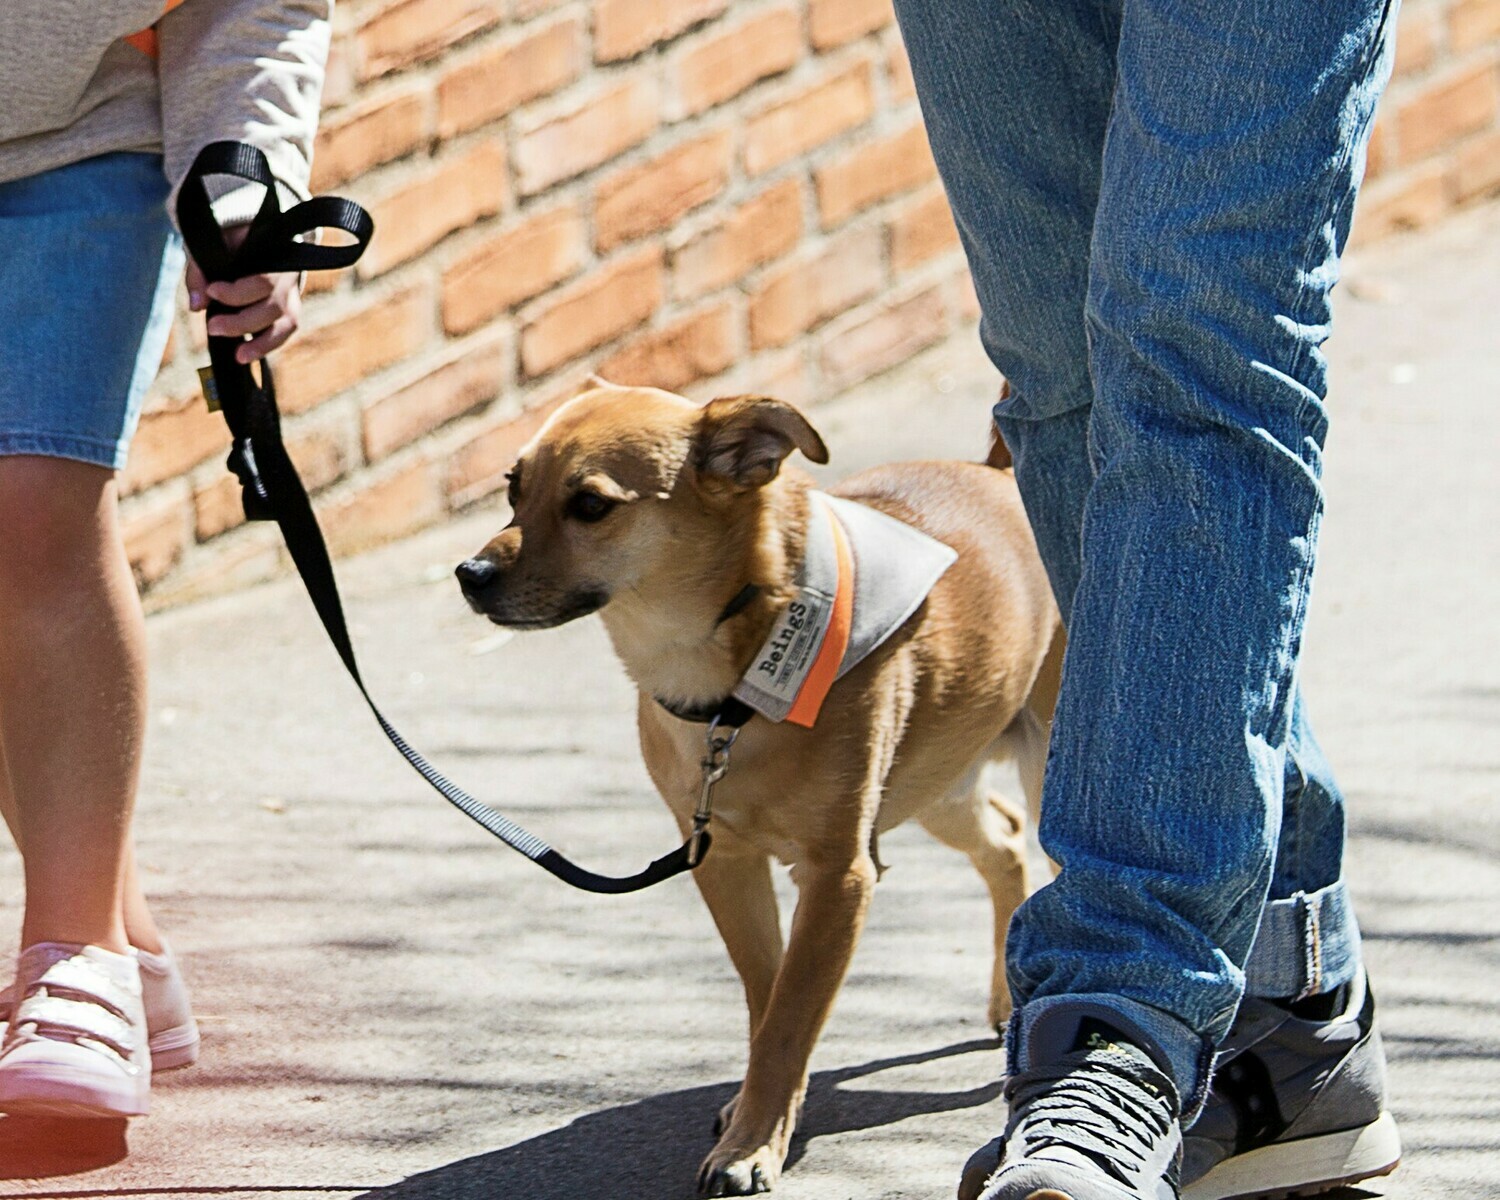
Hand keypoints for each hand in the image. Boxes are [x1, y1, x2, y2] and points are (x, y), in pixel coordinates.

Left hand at [185, 224, 301, 364]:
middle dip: (242, 322)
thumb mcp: (211, 247)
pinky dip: (266, 346)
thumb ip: (200, 272)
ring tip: (238, 356)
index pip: (262, 281)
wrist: (254, 237)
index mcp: (273, 255)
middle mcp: (288, 277)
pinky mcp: (289, 310)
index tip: (212, 291)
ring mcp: (291, 295)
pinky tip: (245, 355)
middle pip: (274, 307)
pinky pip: (284, 332)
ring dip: (262, 343)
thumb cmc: (229, 241)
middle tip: (212, 328)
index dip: (237, 292)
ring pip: (286, 323)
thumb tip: (196, 306)